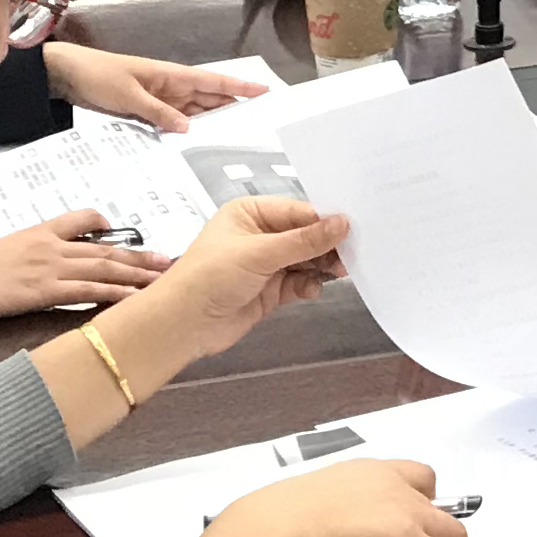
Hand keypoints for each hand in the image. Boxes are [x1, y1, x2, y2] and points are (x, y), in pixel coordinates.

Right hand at [0, 210, 171, 347]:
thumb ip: (22, 255)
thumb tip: (33, 267)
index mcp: (37, 233)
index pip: (81, 219)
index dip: (107, 227)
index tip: (127, 233)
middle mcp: (49, 245)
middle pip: (105, 247)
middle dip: (140, 255)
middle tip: (169, 260)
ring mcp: (48, 267)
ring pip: (104, 267)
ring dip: (137, 273)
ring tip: (164, 278)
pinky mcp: (43, 290)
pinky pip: (88, 290)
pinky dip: (115, 293)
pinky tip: (135, 298)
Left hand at [46, 42, 267, 129]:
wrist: (69, 76)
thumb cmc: (100, 76)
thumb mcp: (130, 96)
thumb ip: (159, 112)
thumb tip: (189, 128)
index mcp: (171, 75)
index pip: (213, 80)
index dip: (240, 86)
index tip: (264, 90)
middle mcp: (171, 86)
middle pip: (210, 98)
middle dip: (234, 107)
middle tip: (258, 123)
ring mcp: (161, 99)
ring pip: (195, 112)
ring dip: (212, 122)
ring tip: (235, 137)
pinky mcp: (148, 111)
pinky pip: (175, 121)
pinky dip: (188, 130)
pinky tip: (197, 143)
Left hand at [134, 196, 353, 374]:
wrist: (183, 324)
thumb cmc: (210, 276)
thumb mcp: (260, 253)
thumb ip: (304, 240)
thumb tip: (343, 223)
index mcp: (250, 213)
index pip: (298, 212)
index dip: (325, 221)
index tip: (353, 230)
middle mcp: (258, 234)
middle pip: (304, 235)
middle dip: (326, 246)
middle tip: (350, 256)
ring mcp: (264, 264)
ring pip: (304, 259)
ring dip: (320, 266)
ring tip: (337, 272)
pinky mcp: (268, 290)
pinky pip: (298, 282)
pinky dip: (308, 285)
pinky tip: (312, 289)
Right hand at [216, 458, 477, 536]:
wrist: (277, 530)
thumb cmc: (281, 522)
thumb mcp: (311, 507)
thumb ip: (329, 518)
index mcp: (365, 471)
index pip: (410, 475)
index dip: (423, 497)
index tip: (423, 516)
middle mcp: (390, 483)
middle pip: (439, 503)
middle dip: (448, 529)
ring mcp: (402, 510)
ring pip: (451, 530)